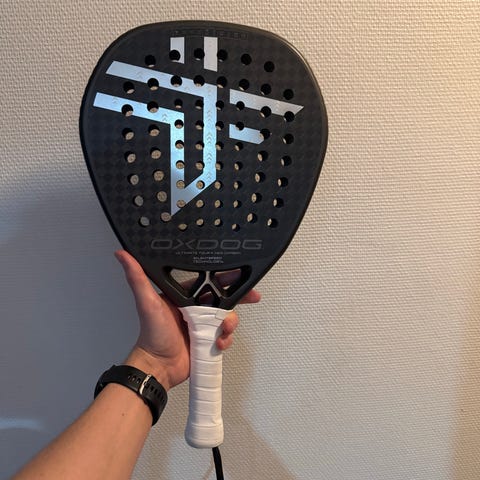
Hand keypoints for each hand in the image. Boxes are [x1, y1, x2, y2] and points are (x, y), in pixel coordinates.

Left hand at [114, 250, 260, 390]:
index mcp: (184, 296)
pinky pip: (225, 336)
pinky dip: (226, 340)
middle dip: (239, 296)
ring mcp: (203, 326)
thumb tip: (121, 254)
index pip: (209, 281)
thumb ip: (137, 279)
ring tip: (223, 330)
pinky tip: (219, 344)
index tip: (241, 273)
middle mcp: (195, 309)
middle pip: (223, 298)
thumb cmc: (152, 334)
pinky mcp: (208, 342)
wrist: (158, 367)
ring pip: (227, 317)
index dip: (226, 277)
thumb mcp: (146, 303)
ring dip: (230, 322)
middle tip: (253, 296)